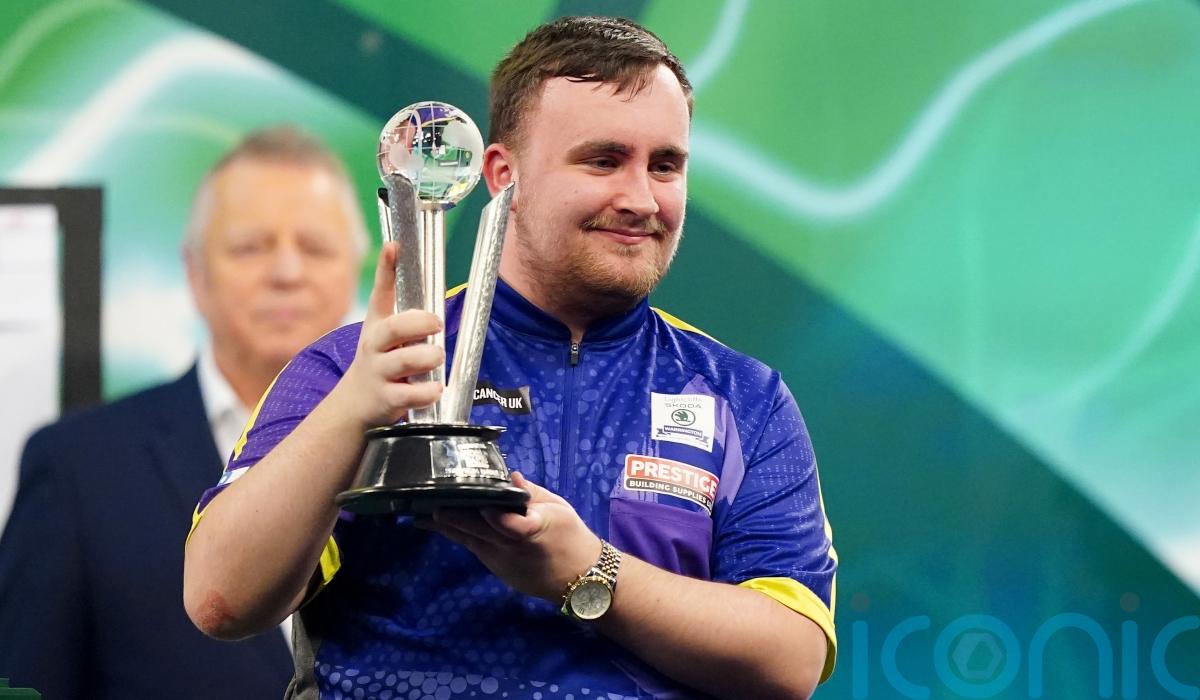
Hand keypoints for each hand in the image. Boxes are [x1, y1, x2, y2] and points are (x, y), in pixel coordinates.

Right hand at [334, 241, 443, 429]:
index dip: (386, 269)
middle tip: (436, 323)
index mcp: (377, 326)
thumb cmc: (378, 361)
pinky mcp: (387, 399)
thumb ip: (399, 307)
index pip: (380, 293)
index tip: (393, 247)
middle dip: (417, 323)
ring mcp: (379, 373)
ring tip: (438, 357)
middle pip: (392, 328)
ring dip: (426, 357)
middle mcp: (374, 347)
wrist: (354, 405)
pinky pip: (408, 395)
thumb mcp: (381, 331)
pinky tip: (437, 388)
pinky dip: (426, 391)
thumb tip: (409, 265)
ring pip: (403, 361)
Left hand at [419, 473, 602, 601]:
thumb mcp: (558, 507)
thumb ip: (531, 492)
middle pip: (477, 531)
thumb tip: (510, 476)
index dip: (491, 515)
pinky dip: (460, 536)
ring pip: (469, 541)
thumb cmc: (570, 536)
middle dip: (451, 518)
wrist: (580, 578)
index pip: (507, 524)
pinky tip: (442, 526)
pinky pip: (475, 549)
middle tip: (426, 504)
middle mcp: (512, 547)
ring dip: (447, 527)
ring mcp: (502, 561)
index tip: (475, 503)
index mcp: (533, 529)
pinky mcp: (498, 570)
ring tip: (422, 515)